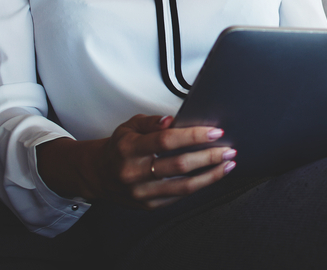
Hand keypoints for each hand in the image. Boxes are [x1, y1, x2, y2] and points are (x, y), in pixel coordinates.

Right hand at [36, 114, 235, 209]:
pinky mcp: (149, 206)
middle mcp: (134, 172)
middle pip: (179, 165)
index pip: (166, 140)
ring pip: (184, 186)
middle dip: (209, 157)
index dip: (193, 136)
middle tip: (228, 149)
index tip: (215, 132)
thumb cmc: (119, 147)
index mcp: (129, 148)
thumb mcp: (129, 126)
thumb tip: (172, 120)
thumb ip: (152, 122)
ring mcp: (142, 193)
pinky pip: (179, 197)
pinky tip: (213, 175)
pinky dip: (199, 185)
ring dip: (211, 175)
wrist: (98, 175)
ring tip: (228, 164)